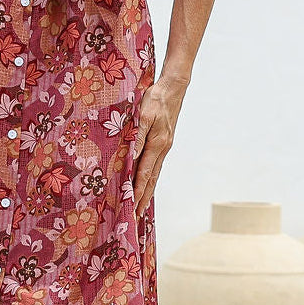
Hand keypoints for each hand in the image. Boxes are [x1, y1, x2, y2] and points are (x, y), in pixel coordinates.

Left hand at [131, 78, 186, 215]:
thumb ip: (137, 136)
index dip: (138, 192)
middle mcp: (162, 149)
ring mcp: (164, 147)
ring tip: (141, 206)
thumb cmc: (155, 99)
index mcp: (157, 144)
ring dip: (147, 191)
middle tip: (136, 216)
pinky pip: (155, 165)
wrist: (173, 88)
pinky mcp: (163, 142)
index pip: (145, 174)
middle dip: (143, 198)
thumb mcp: (143, 115)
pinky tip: (146, 183)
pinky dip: (150, 178)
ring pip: (154, 174)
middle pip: (151, 179)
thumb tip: (131, 158)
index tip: (133, 207)